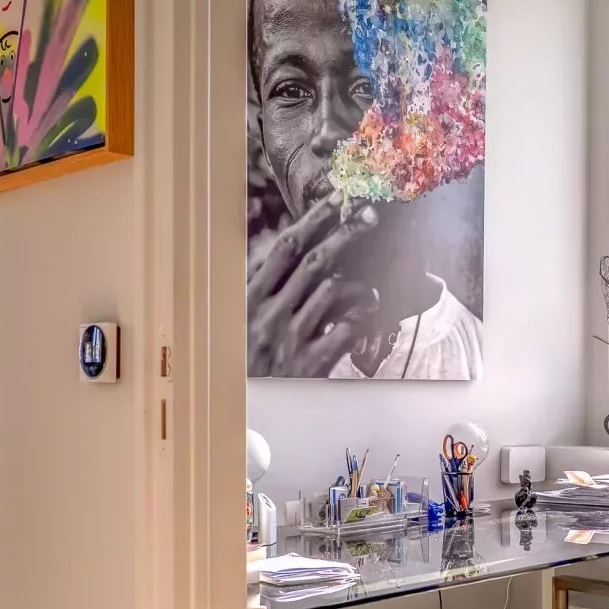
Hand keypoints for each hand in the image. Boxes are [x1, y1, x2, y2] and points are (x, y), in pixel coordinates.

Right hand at [248, 197, 378, 375]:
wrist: (239, 409)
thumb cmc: (243, 354)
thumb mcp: (239, 314)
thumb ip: (260, 279)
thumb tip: (278, 233)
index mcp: (248, 296)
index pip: (285, 247)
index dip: (313, 219)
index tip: (336, 199)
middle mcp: (269, 313)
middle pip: (315, 262)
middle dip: (345, 234)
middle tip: (369, 216)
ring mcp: (290, 338)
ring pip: (333, 292)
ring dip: (357, 283)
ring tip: (367, 287)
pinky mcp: (310, 364)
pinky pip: (344, 330)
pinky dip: (359, 318)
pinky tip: (364, 315)